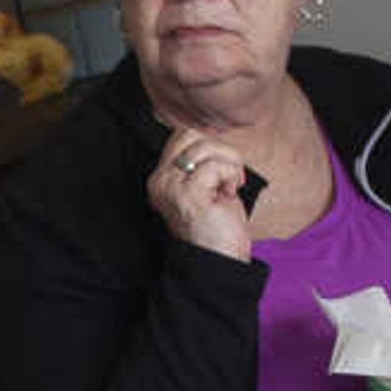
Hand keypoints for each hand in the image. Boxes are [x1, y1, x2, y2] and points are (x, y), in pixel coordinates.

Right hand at [145, 126, 256, 260]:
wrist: (222, 260)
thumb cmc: (219, 225)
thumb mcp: (208, 183)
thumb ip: (203, 159)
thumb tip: (212, 130)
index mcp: (162, 177)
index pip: (183, 134)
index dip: (211, 145)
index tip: (222, 171)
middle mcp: (160, 181)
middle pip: (192, 134)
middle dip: (221, 150)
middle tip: (230, 176)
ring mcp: (170, 188)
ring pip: (205, 148)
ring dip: (230, 164)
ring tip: (229, 188)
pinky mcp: (187, 196)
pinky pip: (215, 166)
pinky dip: (231, 176)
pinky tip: (229, 194)